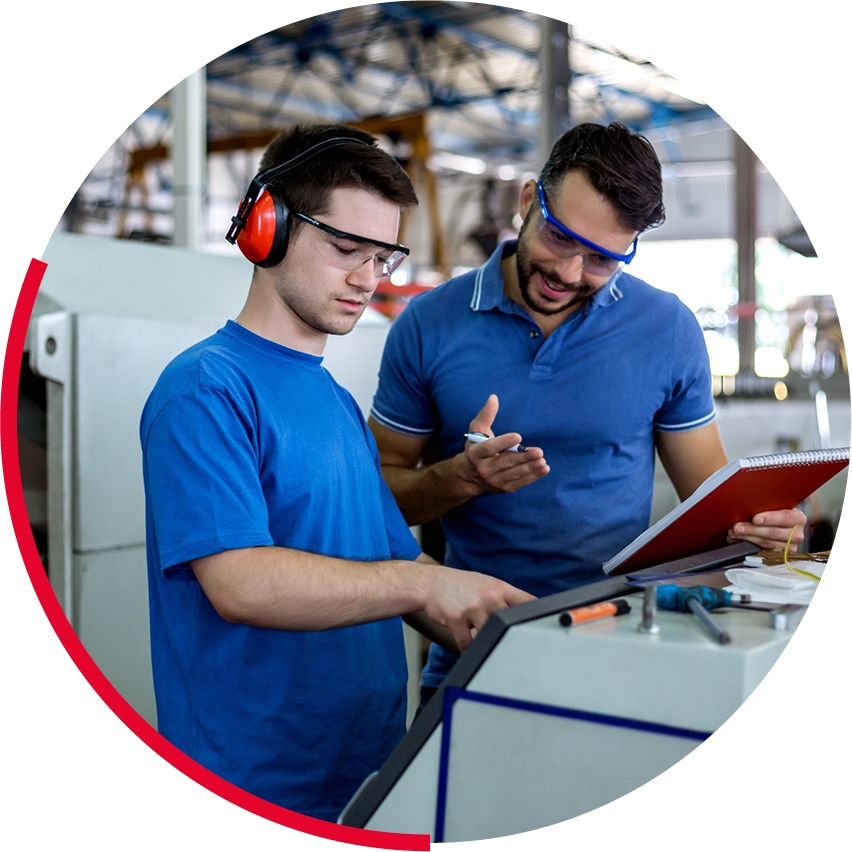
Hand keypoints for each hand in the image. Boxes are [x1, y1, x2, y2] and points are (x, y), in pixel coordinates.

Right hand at [421, 563, 536, 651]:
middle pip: (509, 623)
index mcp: (499, 587)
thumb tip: (525, 613)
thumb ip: (504, 597)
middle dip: (508, 635)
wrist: (429, 583)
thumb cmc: (459, 585)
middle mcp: (488, 596)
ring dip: (485, 642)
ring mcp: (472, 608)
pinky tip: (467, 647)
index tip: (540, 629)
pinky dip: (467, 649)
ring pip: (489, 635)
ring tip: (483, 644)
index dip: (537, 616)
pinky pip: (467, 643)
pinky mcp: (456, 619)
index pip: (527, 602)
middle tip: (509, 646)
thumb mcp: (485, 584)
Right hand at [455, 394, 549, 496]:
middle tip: (539, 451)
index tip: (518, 436)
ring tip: (543, 460)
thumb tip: (494, 397)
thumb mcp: (475, 431)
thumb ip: (485, 415)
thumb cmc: (474, 447)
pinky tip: (544, 468)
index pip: (489, 449)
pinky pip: (520, 482)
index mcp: (475, 454)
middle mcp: (484, 469)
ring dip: (530, 467)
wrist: (468, 477)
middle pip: (505, 462)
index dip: (503, 443)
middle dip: (523, 457)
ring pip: (514, 473)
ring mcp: (494, 481)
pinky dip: (533, 476)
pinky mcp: (504, 488)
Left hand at [726, 507, 806, 552]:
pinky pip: (761, 552)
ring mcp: (790, 547)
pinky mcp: (780, 557)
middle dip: (751, 529)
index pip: (785, 518)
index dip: (769, 518)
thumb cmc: (776, 513)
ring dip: (746, 538)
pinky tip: (736, 541)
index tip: (755, 519)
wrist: (783, 527)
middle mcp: (797, 534)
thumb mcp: (777, 507)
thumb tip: (745, 506)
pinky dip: (746, 545)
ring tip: (733, 533)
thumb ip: (767, 507)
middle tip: (736, 527)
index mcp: (798, 518)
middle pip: (772, 533)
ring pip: (765, 543)